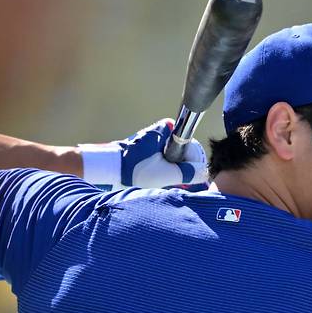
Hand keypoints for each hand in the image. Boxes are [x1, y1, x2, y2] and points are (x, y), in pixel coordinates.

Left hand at [79, 119, 207, 190]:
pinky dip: (163, 170)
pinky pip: (162, 159)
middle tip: (180, 181)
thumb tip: (203, 173)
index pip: (189, 144)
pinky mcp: (144, 150)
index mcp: (165, 130)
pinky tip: (158, 181)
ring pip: (172, 157)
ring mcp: (151, 140)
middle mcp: (159, 131)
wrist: (108, 170)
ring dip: (172, 170)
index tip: (192, 174)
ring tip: (167, 183)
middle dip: (182, 167)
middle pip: (182, 151)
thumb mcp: (165, 174)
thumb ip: (187, 173)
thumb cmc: (134, 169)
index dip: (192, 160)